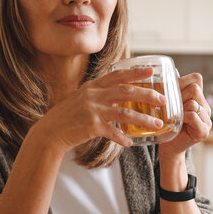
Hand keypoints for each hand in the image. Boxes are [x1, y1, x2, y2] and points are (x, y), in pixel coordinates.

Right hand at [29, 67, 165, 153]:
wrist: (50, 131)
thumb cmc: (66, 116)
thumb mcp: (80, 98)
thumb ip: (97, 94)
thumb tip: (116, 94)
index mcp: (92, 86)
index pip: (118, 75)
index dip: (136, 72)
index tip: (151, 71)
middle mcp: (93, 95)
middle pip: (127, 91)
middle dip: (148, 94)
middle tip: (162, 99)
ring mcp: (93, 110)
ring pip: (125, 112)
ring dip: (144, 119)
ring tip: (157, 124)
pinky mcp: (91, 126)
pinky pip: (113, 132)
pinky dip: (123, 138)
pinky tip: (130, 142)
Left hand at [158, 73, 211, 160]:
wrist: (168, 147)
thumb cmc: (167, 124)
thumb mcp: (170, 103)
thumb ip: (173, 88)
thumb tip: (172, 70)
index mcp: (199, 99)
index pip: (196, 78)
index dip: (182, 81)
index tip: (171, 91)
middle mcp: (206, 108)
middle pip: (195, 88)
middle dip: (179, 95)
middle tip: (170, 106)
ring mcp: (207, 120)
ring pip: (193, 102)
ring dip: (179, 108)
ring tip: (172, 116)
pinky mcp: (204, 131)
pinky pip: (193, 116)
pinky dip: (182, 117)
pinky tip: (176, 123)